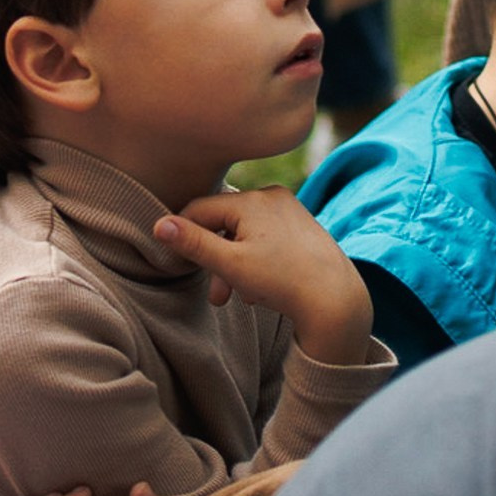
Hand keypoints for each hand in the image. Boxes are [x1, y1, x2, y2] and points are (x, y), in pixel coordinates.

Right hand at [154, 187, 372, 365]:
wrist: (337, 299)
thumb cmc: (283, 281)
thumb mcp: (230, 265)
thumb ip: (193, 244)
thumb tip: (158, 225)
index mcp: (253, 199)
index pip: (199, 209)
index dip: (184, 237)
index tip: (179, 266)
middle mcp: (273, 196)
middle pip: (223, 223)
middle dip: (215, 260)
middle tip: (217, 296)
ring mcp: (290, 209)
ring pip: (244, 234)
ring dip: (235, 266)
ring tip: (240, 296)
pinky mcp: (302, 226)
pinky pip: (265, 238)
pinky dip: (256, 261)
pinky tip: (262, 289)